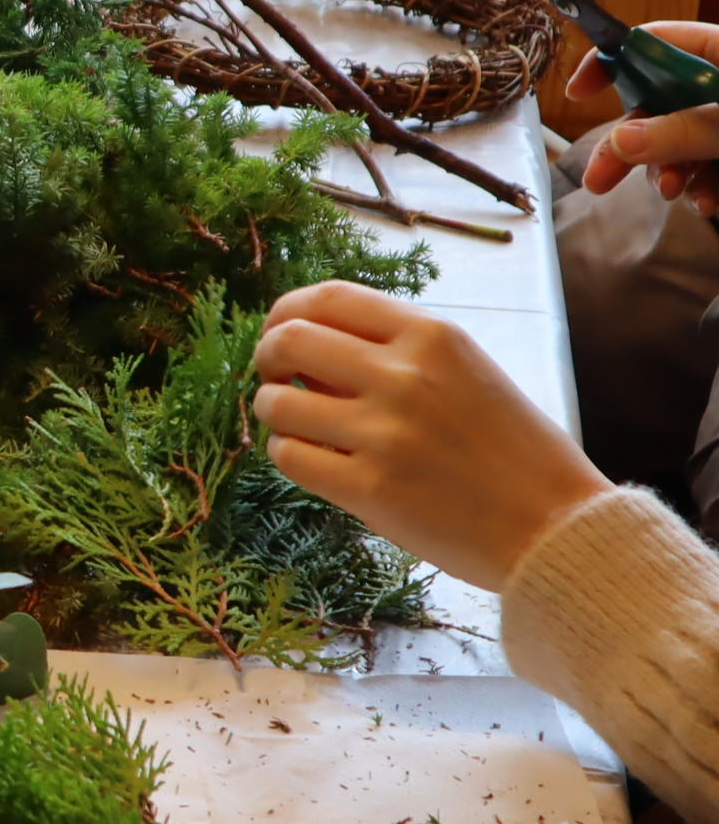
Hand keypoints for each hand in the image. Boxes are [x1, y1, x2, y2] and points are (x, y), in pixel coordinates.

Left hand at [252, 282, 609, 591]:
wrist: (555, 526)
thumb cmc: (513, 450)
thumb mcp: (468, 373)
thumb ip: (396, 355)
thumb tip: (309, 349)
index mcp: (433, 337)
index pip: (329, 297)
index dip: (286, 312)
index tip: (280, 333)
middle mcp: (404, 376)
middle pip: (288, 339)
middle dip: (266, 357)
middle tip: (277, 379)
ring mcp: (384, 433)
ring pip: (276, 402)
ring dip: (274, 411)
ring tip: (299, 425)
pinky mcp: (369, 488)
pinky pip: (288, 456)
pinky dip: (288, 454)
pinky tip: (314, 461)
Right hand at [570, 22, 718, 214]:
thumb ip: (682, 131)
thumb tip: (618, 140)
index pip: (652, 43)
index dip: (610, 63)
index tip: (577, 94)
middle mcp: (717, 85)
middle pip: (656, 106)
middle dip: (628, 147)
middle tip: (597, 180)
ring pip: (677, 144)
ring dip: (667, 172)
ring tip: (673, 192)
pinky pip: (706, 169)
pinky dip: (701, 188)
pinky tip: (705, 203)